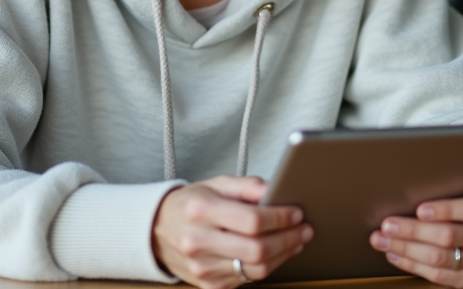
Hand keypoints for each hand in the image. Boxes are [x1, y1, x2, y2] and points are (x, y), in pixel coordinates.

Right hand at [153, 175, 312, 288]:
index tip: (296, 212)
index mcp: (201, 210)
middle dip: (288, 239)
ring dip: (283, 255)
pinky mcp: (208, 284)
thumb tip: (275, 190)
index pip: (252, 220)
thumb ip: (246, 185)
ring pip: (256, 269)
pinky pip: (247, 279)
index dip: (281, 218)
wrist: (157, 230)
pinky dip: (266, 266)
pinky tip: (275, 253)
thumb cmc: (190, 204)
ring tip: (296, 241)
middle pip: (257, 249)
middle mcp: (199, 242)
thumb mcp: (215, 184)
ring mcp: (202, 267)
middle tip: (304, 229)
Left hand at [369, 185, 462, 287]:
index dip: (446, 210)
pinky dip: (412, 264)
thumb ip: (447, 190)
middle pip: (450, 236)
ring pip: (440, 259)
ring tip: (383, 240)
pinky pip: (438, 276)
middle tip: (387, 225)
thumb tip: (404, 194)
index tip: (420, 209)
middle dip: (413, 231)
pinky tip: (396, 254)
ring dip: (406, 249)